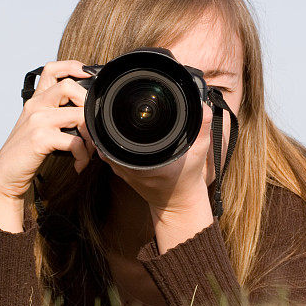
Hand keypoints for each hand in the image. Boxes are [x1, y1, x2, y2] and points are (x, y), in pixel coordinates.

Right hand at [0, 60, 95, 232]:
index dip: (73, 66)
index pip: (52, 69)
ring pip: (78, 114)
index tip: (89, 75)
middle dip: (89, 106)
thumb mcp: (39, 126)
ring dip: (91, 136)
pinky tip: (80, 163)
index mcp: (36, 100)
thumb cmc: (27, 152)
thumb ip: (57, 114)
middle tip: (93, 128)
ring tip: (90, 150)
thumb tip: (87, 112)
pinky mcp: (40, 138)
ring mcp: (37, 120)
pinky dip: (83, 154)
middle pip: (70, 86)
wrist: (5, 176)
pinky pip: (74, 140)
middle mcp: (35, 105)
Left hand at [98, 100, 215, 251]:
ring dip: (108, 128)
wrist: (177, 202)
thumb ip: (202, 127)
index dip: (120, 119)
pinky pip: (107, 149)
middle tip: (118, 103)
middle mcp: (128, 165)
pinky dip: (110, 138)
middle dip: (112, 118)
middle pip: (108, 135)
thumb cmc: (187, 178)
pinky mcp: (119, 169)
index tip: (125, 107)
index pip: (122, 136)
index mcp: (145, 163)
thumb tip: (202, 105)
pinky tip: (116, 128)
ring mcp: (120, 169)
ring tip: (115, 112)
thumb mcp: (200, 152)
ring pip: (104, 142)